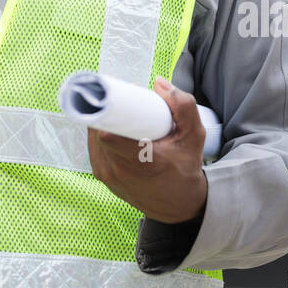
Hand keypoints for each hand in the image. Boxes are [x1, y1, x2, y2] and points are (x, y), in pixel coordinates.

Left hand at [87, 77, 207, 223]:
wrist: (178, 205)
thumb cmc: (185, 169)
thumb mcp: (194, 135)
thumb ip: (183, 106)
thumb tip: (158, 83)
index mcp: (140, 162)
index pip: (106, 133)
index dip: (108, 109)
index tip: (121, 96)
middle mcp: (118, 171)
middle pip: (98, 128)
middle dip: (109, 111)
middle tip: (127, 103)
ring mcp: (107, 175)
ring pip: (93, 136)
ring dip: (104, 122)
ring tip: (122, 115)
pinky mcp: (102, 176)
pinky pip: (94, 146)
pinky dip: (102, 135)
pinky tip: (116, 129)